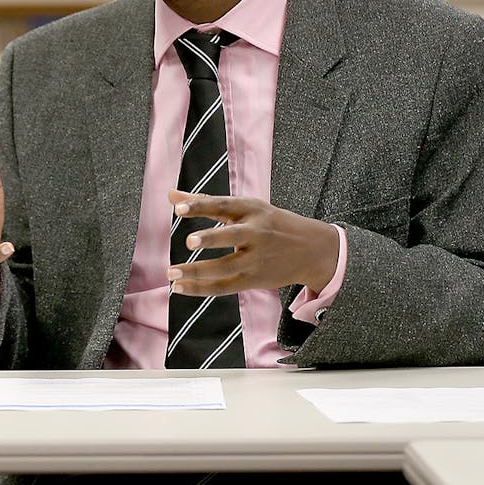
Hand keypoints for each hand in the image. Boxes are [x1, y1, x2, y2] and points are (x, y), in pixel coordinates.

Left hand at [165, 189, 338, 295]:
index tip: (179, 208)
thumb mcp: (245, 207)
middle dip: (211, 238)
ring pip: (225, 267)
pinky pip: (224, 287)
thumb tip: (170, 195)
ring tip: (172, 273)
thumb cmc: (270, 224)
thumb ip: (205, 202)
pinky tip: (179, 287)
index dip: (201, 206)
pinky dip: (201, 289)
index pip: (223, 205)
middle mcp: (256, 233)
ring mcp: (256, 259)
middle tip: (189, 242)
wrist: (313, 250)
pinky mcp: (254, 279)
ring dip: (197, 272)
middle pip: (231, 236)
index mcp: (252, 210)